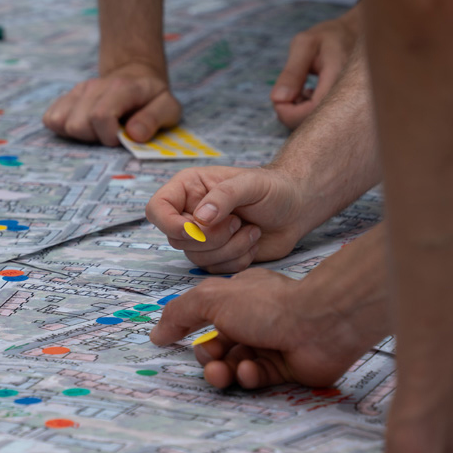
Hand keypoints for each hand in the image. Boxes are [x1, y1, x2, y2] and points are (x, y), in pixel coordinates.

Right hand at [42, 62, 180, 145]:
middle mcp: (96, 86)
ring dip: (80, 134)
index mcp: (122, 88)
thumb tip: (134, 134)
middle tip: (112, 133)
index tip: (121, 138)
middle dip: (94, 137)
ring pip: (62, 123)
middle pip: (78, 124)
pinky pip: (51, 118)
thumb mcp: (168, 107)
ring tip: (99, 129)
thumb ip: (155, 119)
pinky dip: (64, 128)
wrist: (135, 75)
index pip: (100, 115)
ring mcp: (78, 90)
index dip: (109, 136)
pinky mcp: (66, 97)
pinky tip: (85, 125)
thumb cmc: (152, 97)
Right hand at [145, 166, 309, 273]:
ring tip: (250, 229)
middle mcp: (189, 214)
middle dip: (212, 237)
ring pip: (196, 258)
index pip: (157, 209)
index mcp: (188, 189)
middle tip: (238, 222)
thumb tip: (200, 218)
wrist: (296, 208)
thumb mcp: (250, 183)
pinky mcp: (217, 256)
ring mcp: (202, 237)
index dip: (170, 224)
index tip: (195, 228)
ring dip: (229, 248)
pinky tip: (251, 241)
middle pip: (177, 240)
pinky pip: (215, 270)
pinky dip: (237, 259)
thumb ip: (224, 197)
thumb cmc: (273, 188)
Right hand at [149, 268, 373, 388]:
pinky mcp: (286, 368)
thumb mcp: (212, 299)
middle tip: (212, 362)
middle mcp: (254, 319)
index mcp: (238, 297)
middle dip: (209, 357)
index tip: (173, 342)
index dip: (190, 331)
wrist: (319, 324)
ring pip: (235, 364)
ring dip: (226, 370)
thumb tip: (157, 333)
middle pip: (219, 346)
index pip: (206, 316)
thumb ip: (180, 313)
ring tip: (227, 372)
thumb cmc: (265, 305)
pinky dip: (251, 376)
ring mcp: (271, 344)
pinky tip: (252, 371)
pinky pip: (258, 378)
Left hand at [270, 4, 360, 129]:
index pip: (311, 112)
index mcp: (339, 78)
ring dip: (299, 111)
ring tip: (300, 89)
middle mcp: (347, 96)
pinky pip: (323, 120)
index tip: (277, 98)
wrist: (356, 35)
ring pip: (317, 125)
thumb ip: (291, 71)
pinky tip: (309, 94)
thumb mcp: (305, 44)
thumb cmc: (329, 36)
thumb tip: (277, 99)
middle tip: (288, 91)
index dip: (288, 112)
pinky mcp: (344, 108)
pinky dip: (307, 111)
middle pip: (314, 125)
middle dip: (292, 113)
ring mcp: (348, 104)